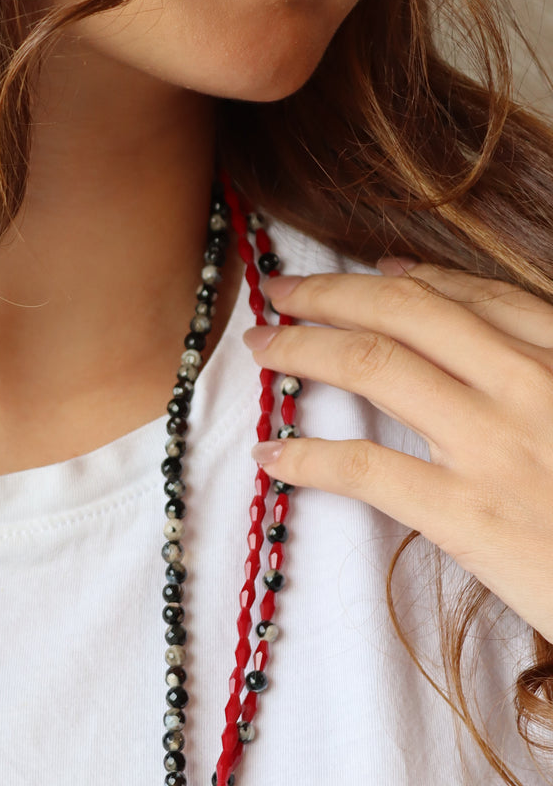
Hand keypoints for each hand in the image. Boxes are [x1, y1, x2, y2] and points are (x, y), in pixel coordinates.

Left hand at [242, 260, 552, 643]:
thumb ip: (545, 372)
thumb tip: (489, 347)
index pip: (472, 297)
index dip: (404, 277)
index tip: (365, 272)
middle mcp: (528, 384)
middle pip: (406, 312)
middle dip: (331, 293)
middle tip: (281, 292)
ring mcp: (493, 446)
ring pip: (373, 367)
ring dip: (303, 349)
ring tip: (262, 347)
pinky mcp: (465, 513)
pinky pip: (365, 469)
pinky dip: (306, 457)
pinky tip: (271, 454)